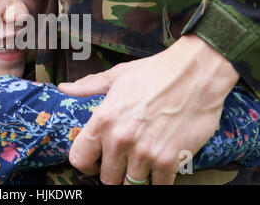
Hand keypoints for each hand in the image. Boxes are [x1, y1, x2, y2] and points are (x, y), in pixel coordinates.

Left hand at [58, 34, 238, 184]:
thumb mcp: (116, 76)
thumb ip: (88, 87)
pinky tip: (159, 168)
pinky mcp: (170, 160)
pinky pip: (158, 187)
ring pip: (130, 185)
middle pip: (106, 178)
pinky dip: (158, 182)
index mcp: (103, 120)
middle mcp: (121, 140)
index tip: (95, 161)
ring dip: (135, 178)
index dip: (86, 163)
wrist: (195, 72)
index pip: (79, 159)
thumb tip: (64, 88)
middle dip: (113, 172)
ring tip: (141, 164)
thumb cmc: (154, 72)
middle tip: (123, 162)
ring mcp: (145, 153)